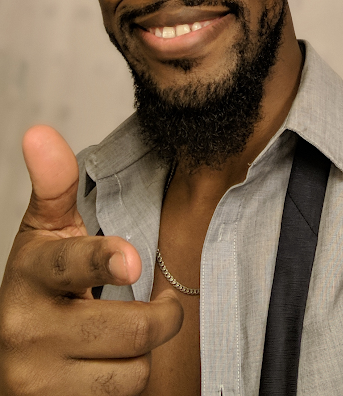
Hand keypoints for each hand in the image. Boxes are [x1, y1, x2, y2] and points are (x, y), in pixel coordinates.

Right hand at [0, 125, 182, 394]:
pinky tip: (108, 364)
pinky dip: (128, 381)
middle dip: (161, 317)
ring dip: (142, 353)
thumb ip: (54, 186)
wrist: (8, 355)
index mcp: (30, 274)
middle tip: (165, 304)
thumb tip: (40, 133)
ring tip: (125, 334)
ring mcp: (37, 381)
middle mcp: (27, 330)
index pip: (71, 265)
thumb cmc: (40, 288)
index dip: (104, 261)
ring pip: (133, 371)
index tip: (131, 259)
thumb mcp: (45, 235)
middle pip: (130, 330)